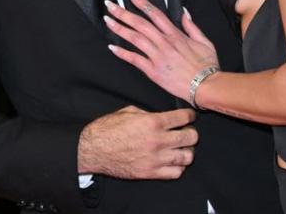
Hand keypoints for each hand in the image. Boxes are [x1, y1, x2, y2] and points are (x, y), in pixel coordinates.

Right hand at [77, 105, 197, 179]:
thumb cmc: (108, 129)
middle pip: (191, 137)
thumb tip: (162, 117)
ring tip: (182, 148)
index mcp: (153, 122)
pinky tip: (173, 161)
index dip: (190, 116)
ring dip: (187, 151)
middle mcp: (157, 140)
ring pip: (187, 157)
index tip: (189, 117)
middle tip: (187, 132)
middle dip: (191, 133)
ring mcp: (155, 159)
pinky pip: (175, 173)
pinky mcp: (150, 173)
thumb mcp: (129, 111)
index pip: (184, 118)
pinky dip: (178, 167)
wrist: (93, 149)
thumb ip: (149, 113)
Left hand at [104, 0, 218, 102]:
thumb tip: (184, 13)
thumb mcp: (205, 42)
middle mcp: (164, 43)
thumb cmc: (207, 66)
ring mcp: (158, 56)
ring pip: (135, 38)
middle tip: (110, 5)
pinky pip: (135, 59)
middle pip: (140, 23)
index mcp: (176, 35)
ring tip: (108, 20)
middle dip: (123, 13)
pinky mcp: (153, 71)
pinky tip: (112, 47)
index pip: (155, 14)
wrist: (206, 86)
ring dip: (120, 28)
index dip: (141, 3)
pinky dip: (122, 53)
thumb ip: (192, 26)